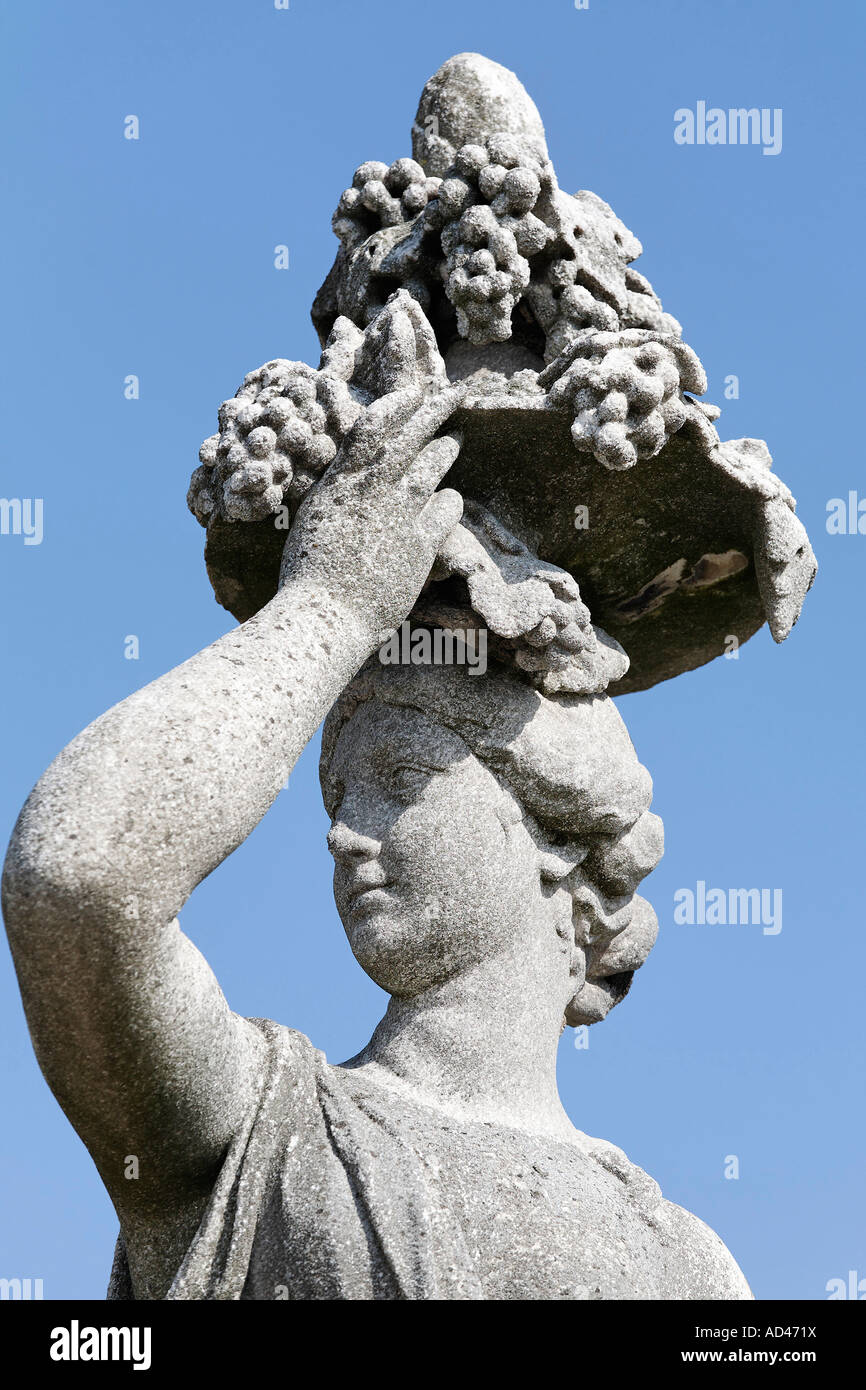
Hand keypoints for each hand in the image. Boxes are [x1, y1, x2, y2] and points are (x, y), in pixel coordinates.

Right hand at [278, 382, 466, 646]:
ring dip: (446, 447)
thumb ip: (337, 496)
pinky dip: (448, 499)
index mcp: (338, 484)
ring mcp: (397, 515)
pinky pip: (446, 507)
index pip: (372, 427)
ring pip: (432, 465)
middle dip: (434, 409)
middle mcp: (370, 491)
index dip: (396, 406)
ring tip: (455, 439)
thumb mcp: (314, 522)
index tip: (413, 393)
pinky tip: (448, 499)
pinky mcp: (420, 544)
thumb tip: (351, 479)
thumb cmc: (308, 578)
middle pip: (410, 436)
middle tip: (455, 393)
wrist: (324, 616)